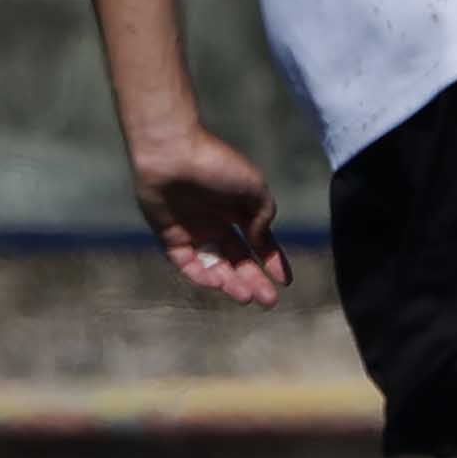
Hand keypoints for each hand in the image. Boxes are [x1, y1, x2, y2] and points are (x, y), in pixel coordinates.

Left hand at [131, 123, 290, 306]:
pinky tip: (217, 282)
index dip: (273, 261)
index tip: (286, 282)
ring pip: (215, 265)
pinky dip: (201, 274)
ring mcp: (194, 231)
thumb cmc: (218, 164)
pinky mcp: (170, 237)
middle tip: (268, 302)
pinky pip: (187, 263)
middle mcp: (218, 223)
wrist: (174, 154)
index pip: (260, 242)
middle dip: (254, 280)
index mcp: (240, 209)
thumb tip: (260, 239)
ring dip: (231, 283)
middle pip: (238, 260)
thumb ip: (263, 215)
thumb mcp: (254, 187)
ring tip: (246, 297)